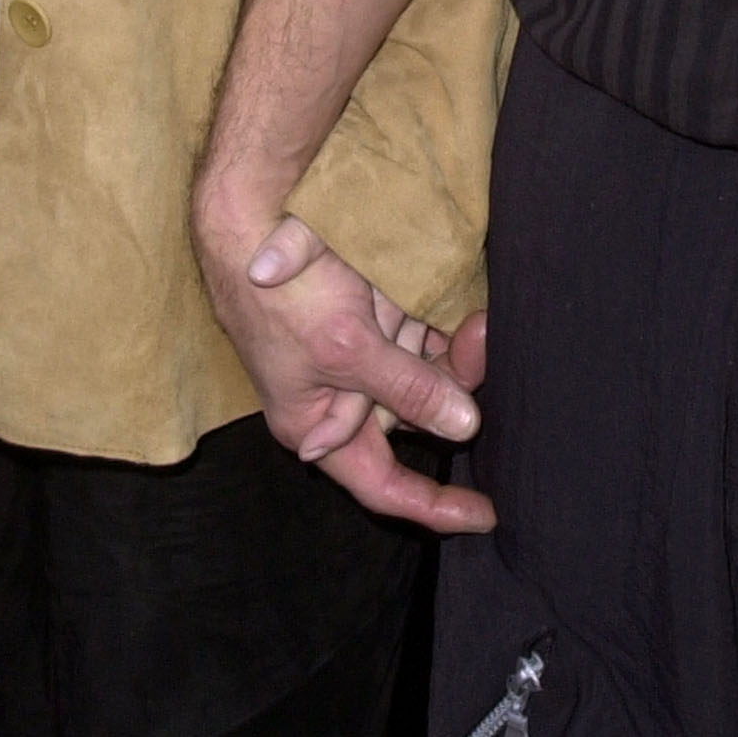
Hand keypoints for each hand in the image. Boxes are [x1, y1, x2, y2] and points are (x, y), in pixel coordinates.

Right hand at [196, 202, 495, 533]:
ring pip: (424, 372)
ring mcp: (357, 356)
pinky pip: (419, 334)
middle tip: (484, 343)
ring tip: (480, 321)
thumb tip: (464, 427)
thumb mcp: (347, 349)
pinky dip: (443, 326)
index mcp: (320, 426)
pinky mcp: (369, 317)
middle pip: (415, 416)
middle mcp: (341, 399)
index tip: (487, 514)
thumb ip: (406, 389)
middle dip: (456, 387)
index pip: (383, 482)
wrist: (250, 221)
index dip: (433, 505)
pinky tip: (467, 312)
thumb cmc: (282, 297)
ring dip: (455, 351)